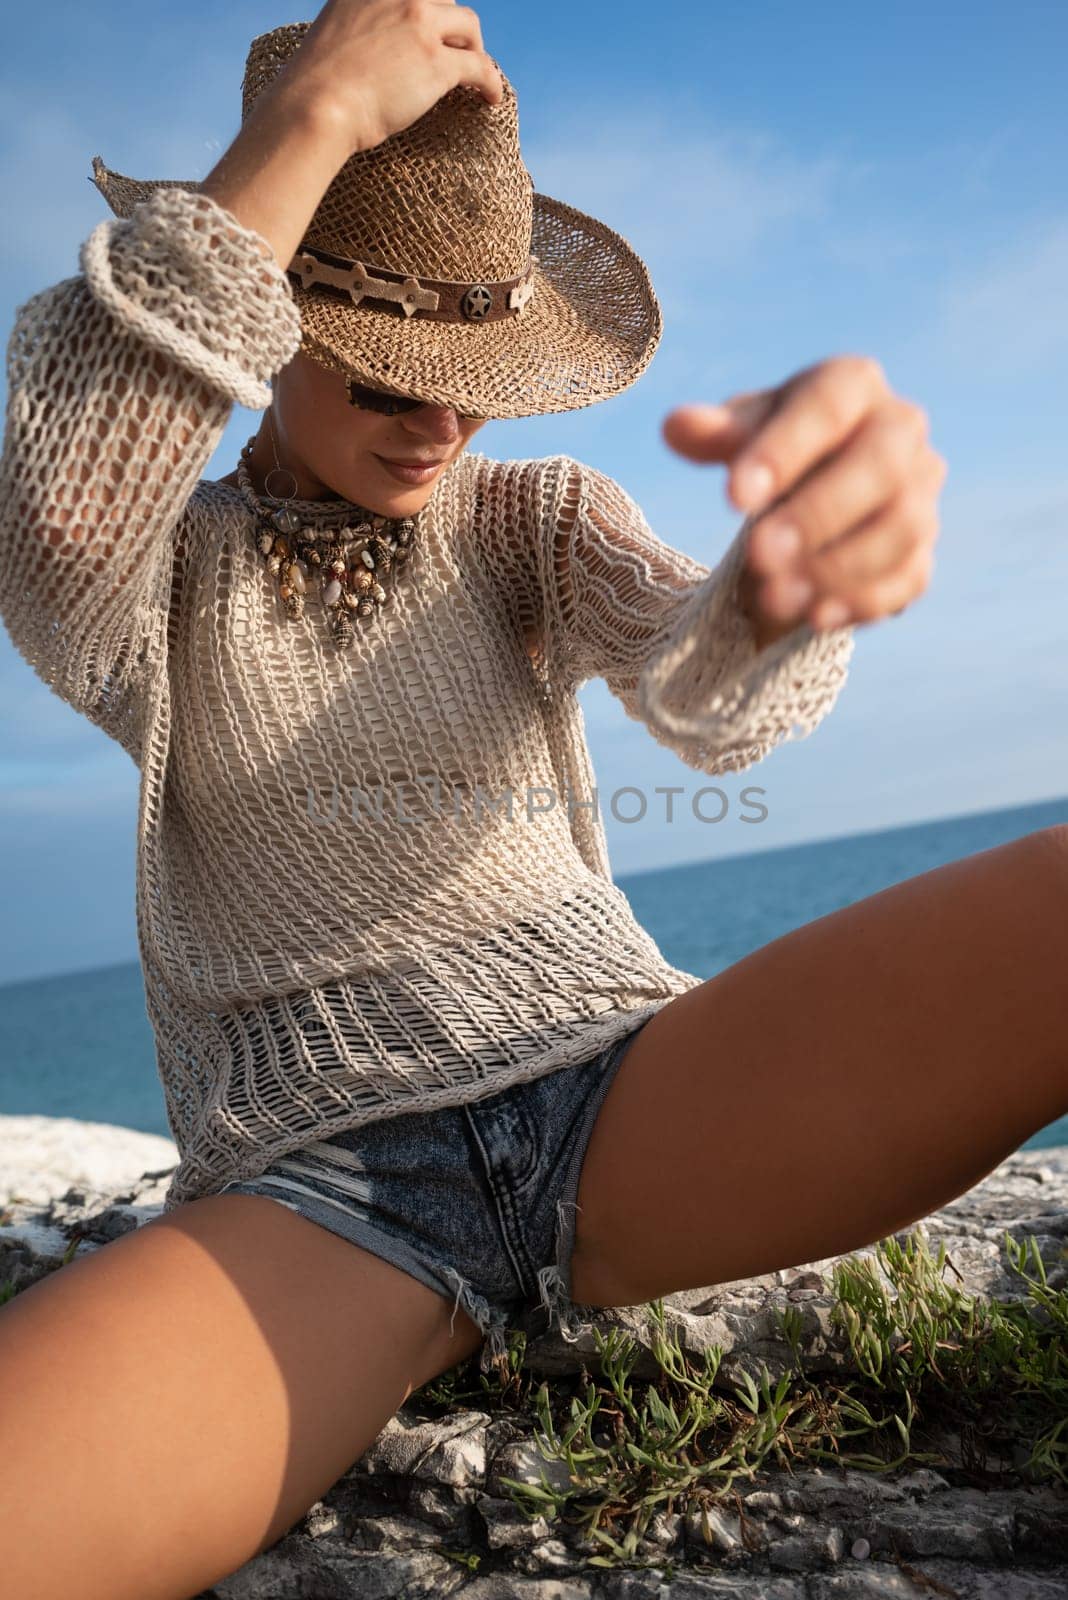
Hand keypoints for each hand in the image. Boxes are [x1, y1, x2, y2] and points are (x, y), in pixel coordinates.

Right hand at [274, 0, 503, 156]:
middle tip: (452, 52)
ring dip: (474, 48)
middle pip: (445, 1)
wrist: (316, 105)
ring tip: (473, 74)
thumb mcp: (334, 33)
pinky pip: (480, 67)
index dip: (428, 9)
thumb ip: (359, 25)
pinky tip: (490, 98)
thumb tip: (374, 46)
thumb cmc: (316, 85)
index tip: (430, 29)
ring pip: (469, 26)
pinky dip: (490, 82)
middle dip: (451, 27)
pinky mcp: (438, 63)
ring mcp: (421, 25)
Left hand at [661, 355, 947, 640]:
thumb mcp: (740, 435)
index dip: (783, 452)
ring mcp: (919, 494)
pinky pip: (907, 579)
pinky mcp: (920, 551)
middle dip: (818, 515)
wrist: (816, 490)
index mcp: (854, 384)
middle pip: (879, 468)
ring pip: (900, 529)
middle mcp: (901, 432)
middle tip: (759, 555)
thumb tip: (676, 427)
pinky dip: (862, 601)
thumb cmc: (777, 450)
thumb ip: (714, 434)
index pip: (827, 407)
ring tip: (774, 598)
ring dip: (838, 567)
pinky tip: (814, 618)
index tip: (733, 499)